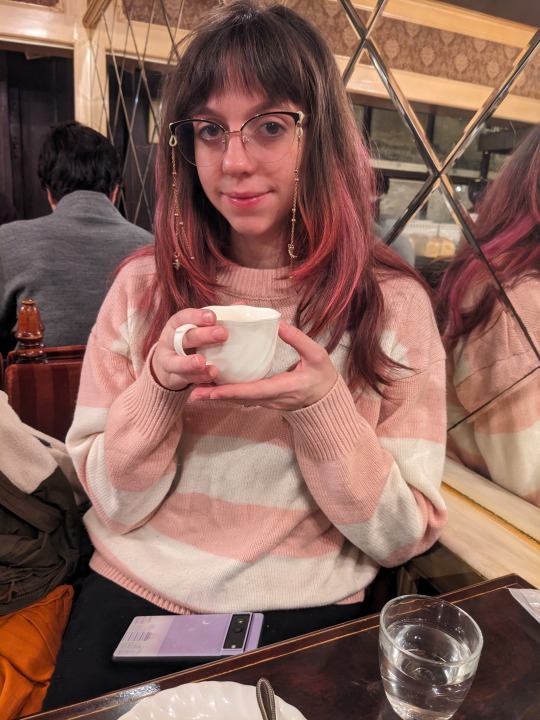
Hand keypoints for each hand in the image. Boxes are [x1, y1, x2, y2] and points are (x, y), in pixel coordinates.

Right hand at [151, 308, 227, 390]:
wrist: (168, 366)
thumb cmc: (190, 341)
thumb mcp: (199, 328)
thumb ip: (219, 317)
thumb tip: (241, 305)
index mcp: (176, 324)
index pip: (184, 317)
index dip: (197, 316)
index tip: (213, 317)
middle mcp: (169, 341)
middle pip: (184, 337)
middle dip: (202, 336)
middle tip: (222, 334)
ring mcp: (168, 360)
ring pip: (177, 361)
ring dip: (190, 363)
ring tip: (203, 362)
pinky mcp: (172, 377)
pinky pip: (184, 378)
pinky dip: (197, 378)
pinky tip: (210, 376)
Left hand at [190, 320, 337, 409]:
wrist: (327, 401)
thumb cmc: (323, 377)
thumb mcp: (317, 355)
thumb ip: (298, 339)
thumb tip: (278, 323)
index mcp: (284, 387)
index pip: (254, 390)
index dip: (232, 391)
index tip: (212, 390)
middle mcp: (272, 399)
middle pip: (240, 399)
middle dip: (216, 397)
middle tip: (193, 393)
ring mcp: (268, 402)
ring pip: (239, 400)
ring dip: (218, 397)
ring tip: (195, 393)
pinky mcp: (265, 400)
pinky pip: (244, 398)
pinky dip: (228, 394)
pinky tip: (213, 388)